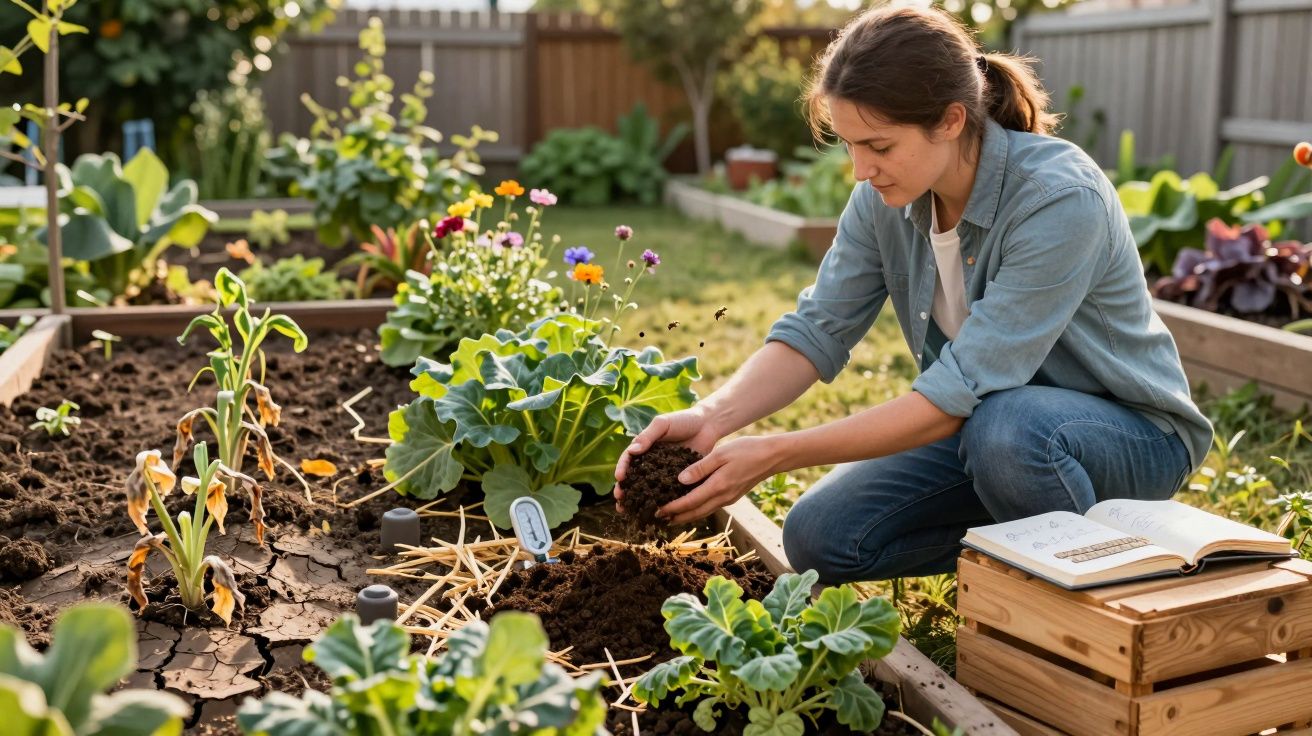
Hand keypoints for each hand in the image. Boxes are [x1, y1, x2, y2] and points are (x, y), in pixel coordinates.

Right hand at [614, 407, 720, 509]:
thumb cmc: (683, 420)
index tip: (619, 479)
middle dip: (626, 491)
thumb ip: (647, 436)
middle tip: (620, 502)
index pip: (629, 459)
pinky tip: (657, 511)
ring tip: (630, 512)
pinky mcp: (678, 480)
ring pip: (649, 488)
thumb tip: (632, 450)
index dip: (622, 469)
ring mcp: (664, 472)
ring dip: (639, 500)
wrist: (708, 425)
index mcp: (644, 448)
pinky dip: (662, 502)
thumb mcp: (662, 424)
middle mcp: (651, 462)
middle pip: (634, 478)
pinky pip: (668, 491)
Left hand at [657, 435, 783, 524]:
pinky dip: (697, 510)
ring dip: (686, 516)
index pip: (690, 502)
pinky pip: (710, 507)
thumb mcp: (720, 454)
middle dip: (676, 517)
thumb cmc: (746, 450)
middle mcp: (723, 497)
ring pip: (703, 512)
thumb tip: (680, 480)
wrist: (771, 457)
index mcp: (718, 486)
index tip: (657, 510)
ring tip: (671, 517)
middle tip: (658, 519)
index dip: (672, 508)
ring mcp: (728, 499)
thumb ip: (700, 468)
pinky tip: (691, 506)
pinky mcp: (732, 496)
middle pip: (695, 513)